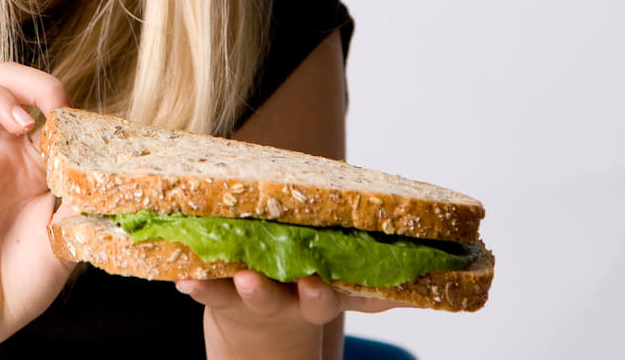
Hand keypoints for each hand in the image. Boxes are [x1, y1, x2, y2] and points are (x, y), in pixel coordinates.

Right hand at [0, 62, 74, 357]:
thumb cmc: (30, 276)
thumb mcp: (72, 235)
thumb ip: (86, 199)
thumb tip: (112, 171)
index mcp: (33, 157)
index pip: (38, 96)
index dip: (52, 92)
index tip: (67, 114)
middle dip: (17, 82)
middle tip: (34, 118)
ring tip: (13, 126)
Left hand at [178, 271, 408, 358]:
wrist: (261, 348)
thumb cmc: (303, 297)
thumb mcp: (335, 294)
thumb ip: (378, 286)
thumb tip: (442, 276)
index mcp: (317, 298)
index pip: (324, 298)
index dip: (320, 293)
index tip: (317, 285)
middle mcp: (285, 302)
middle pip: (281, 300)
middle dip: (274, 291)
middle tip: (264, 283)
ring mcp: (252, 301)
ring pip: (244, 295)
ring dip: (233, 285)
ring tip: (230, 276)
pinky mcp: (221, 298)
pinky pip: (207, 290)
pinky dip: (195, 282)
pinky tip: (182, 277)